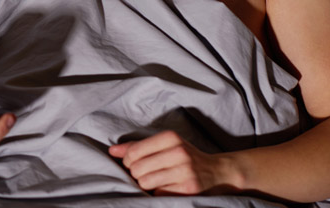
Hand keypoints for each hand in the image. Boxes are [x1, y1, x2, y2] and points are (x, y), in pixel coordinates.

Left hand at [108, 131, 242, 195]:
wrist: (218, 172)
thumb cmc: (184, 156)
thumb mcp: (165, 145)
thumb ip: (137, 146)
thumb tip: (112, 151)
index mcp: (171, 137)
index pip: (134, 151)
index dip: (128, 161)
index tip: (133, 164)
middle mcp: (179, 152)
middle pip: (137, 168)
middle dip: (136, 174)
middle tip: (144, 173)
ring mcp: (185, 170)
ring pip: (146, 182)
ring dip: (146, 184)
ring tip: (154, 180)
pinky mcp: (188, 188)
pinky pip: (159, 193)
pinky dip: (158, 192)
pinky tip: (166, 186)